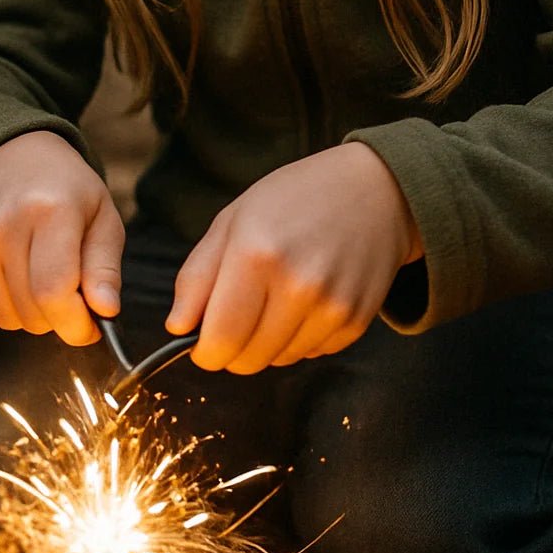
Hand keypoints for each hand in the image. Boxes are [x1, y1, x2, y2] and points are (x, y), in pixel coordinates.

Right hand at [0, 131, 124, 345]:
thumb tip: (106, 312)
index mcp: (49, 210)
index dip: (76, 324)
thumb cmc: (68, 191)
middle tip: (73, 295)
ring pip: (7, 318)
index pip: (53, 291)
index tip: (91, 326)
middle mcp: (4, 224)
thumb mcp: (104, 218)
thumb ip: (105, 268)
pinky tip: (21, 275)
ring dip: (34, 315)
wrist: (16, 157)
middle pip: (31, 311)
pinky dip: (9, 305)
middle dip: (60, 319)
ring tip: (46, 280)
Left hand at [165, 142, 421, 373]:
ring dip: (267, 342)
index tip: (202, 341)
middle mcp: (297, 286)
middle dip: (232, 348)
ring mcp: (331, 307)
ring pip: (278, 361)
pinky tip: (306, 298)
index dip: (204, 351)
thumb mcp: (233, 219)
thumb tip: (177, 327)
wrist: (374, 191)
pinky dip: (299, 337)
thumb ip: (197, 276)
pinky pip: (310, 354)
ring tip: (277, 295)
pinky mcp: (355, 322)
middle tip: (239, 312)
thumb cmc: (294, 198)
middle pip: (247, 361)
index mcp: (256, 254)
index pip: (218, 340)